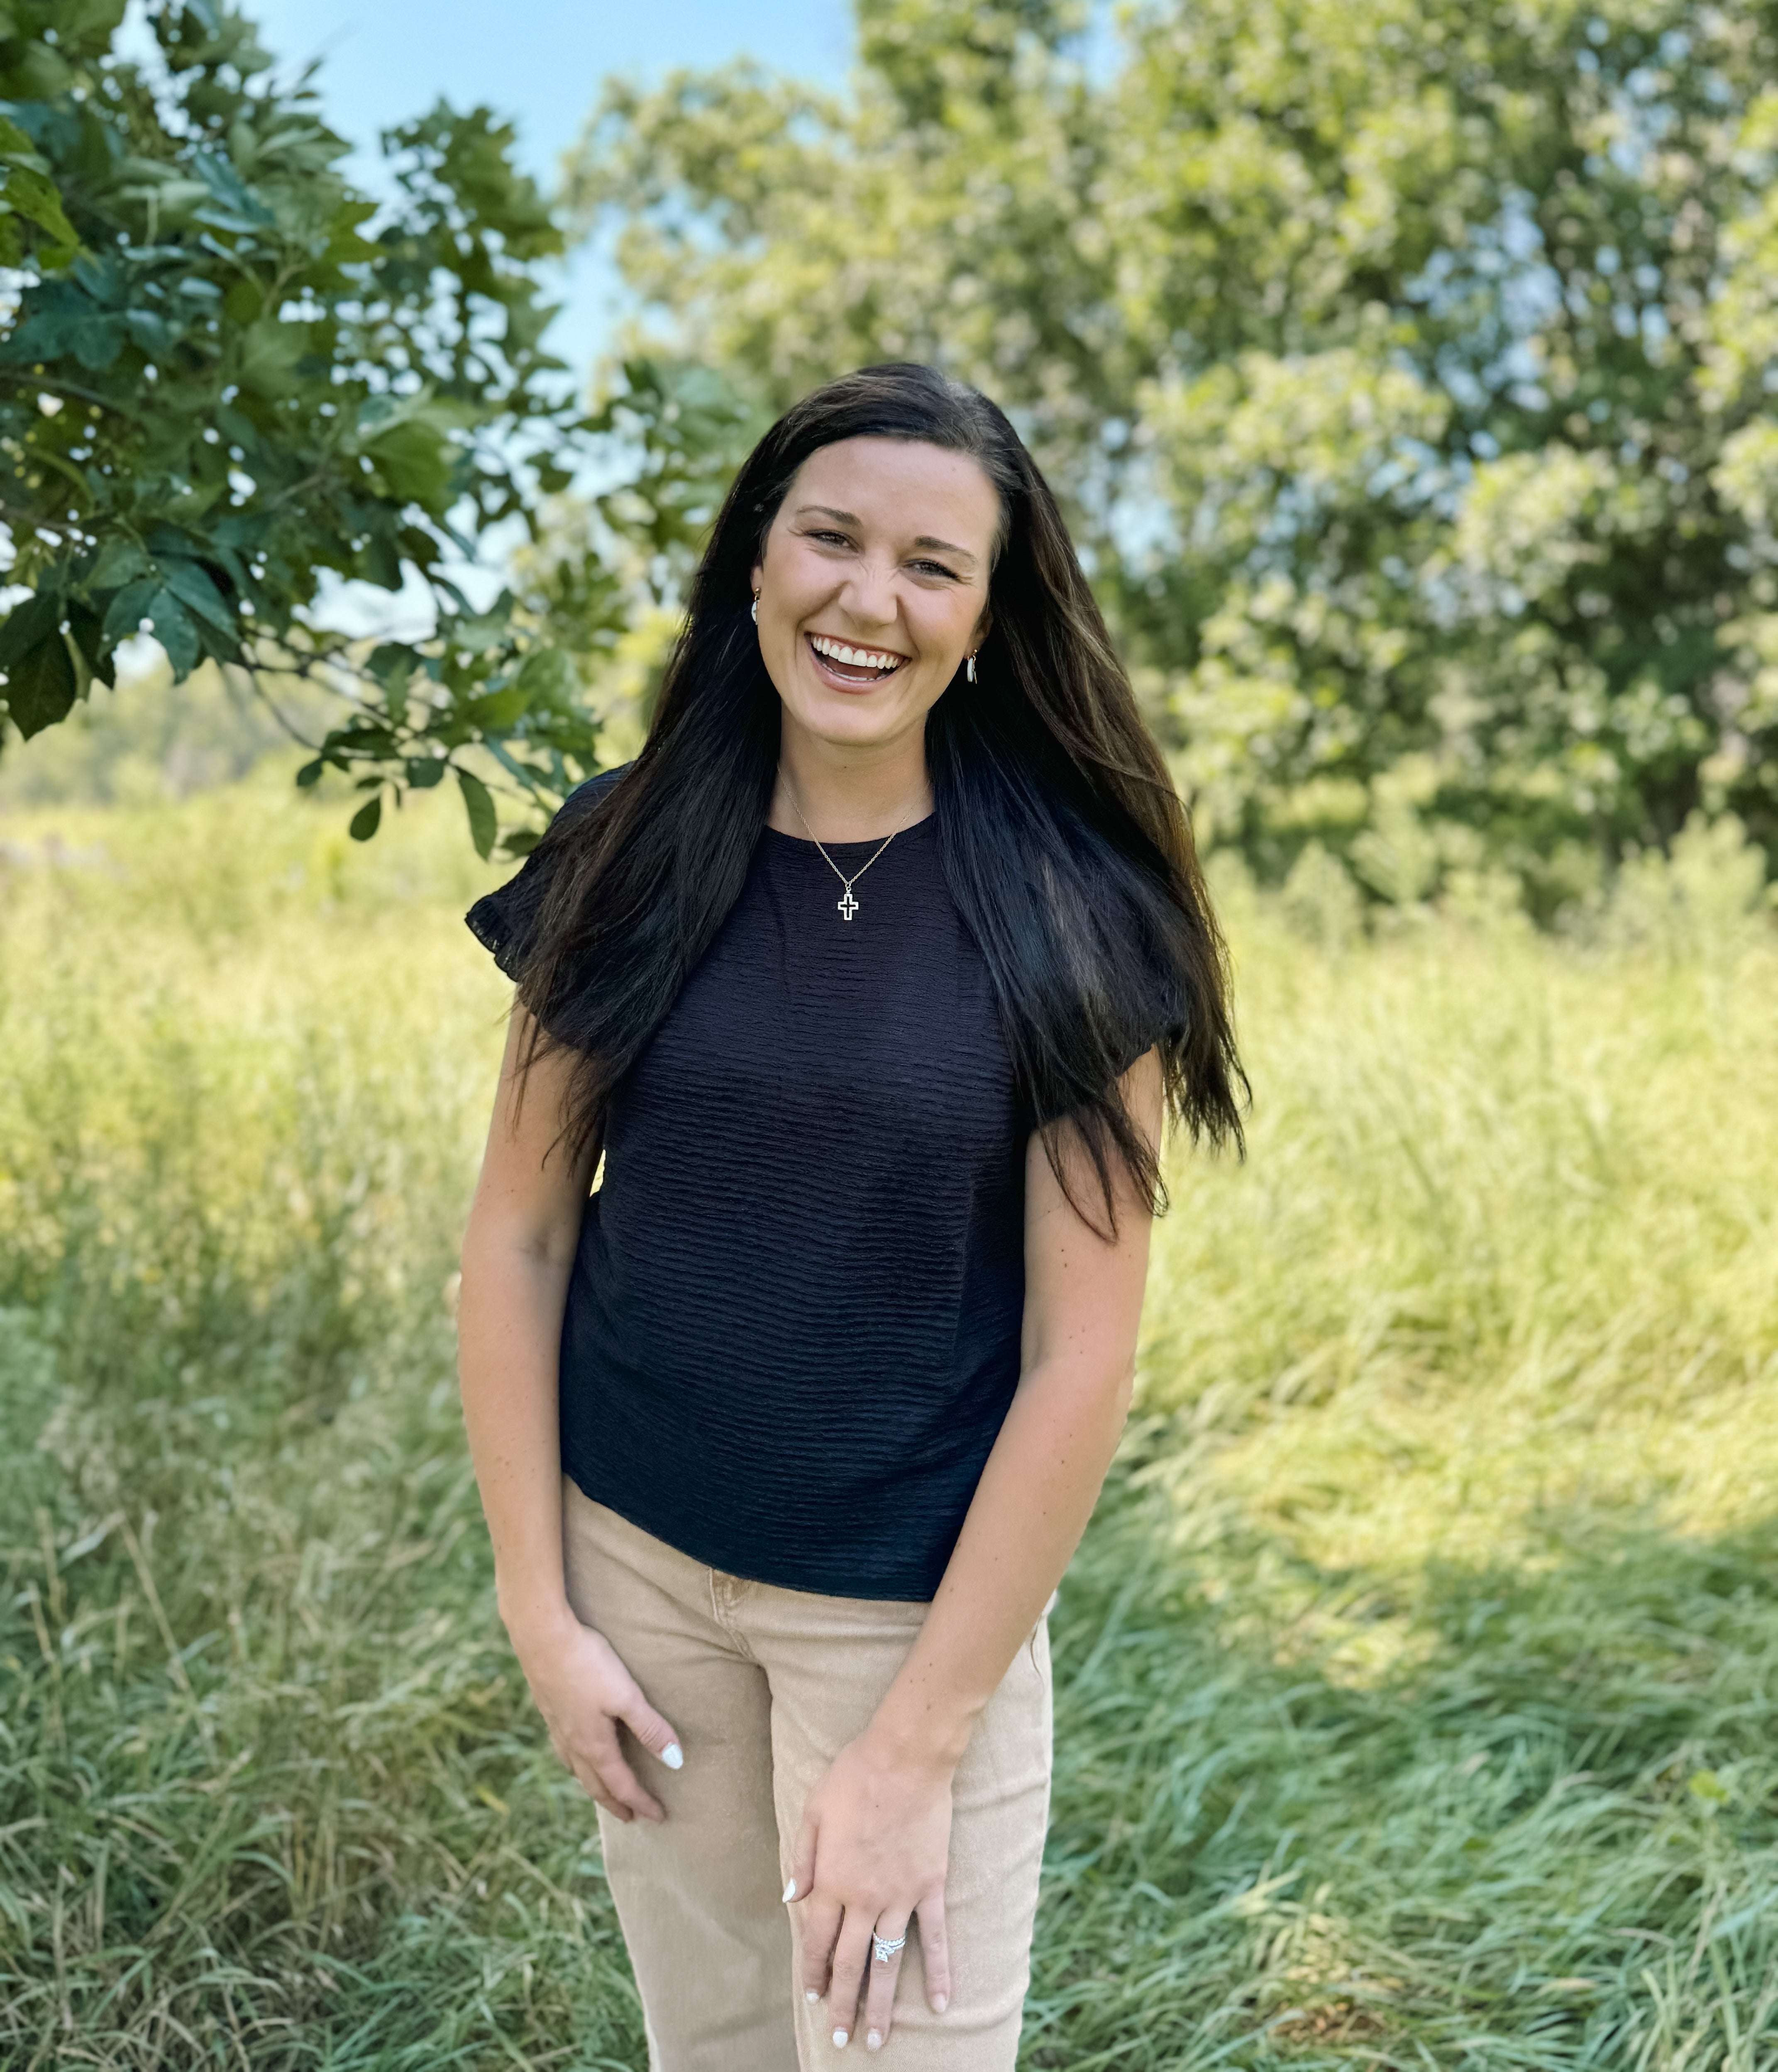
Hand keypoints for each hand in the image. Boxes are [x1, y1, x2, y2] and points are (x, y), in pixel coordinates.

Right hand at [509, 1607, 682, 1822]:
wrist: (542, 1637)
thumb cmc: (588, 1664)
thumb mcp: (626, 1696)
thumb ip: (650, 1728)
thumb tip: (675, 1762)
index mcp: (594, 1745)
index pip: (622, 1785)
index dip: (642, 1803)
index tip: (659, 1817)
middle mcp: (573, 1743)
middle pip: (596, 1785)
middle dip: (615, 1803)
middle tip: (631, 1818)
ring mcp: (557, 1728)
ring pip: (577, 1769)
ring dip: (594, 1785)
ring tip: (604, 1790)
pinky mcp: (549, 1709)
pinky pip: (565, 1750)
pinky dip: (577, 1763)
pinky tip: (577, 1750)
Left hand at [785, 1730, 953, 2050]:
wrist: (906, 1758)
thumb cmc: (855, 1777)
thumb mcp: (814, 1811)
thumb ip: (803, 1859)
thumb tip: (790, 1899)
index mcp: (833, 1881)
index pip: (819, 1940)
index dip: (814, 1971)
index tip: (813, 1997)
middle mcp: (865, 1898)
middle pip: (851, 1962)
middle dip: (843, 2004)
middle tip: (842, 2039)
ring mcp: (901, 1895)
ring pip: (888, 1960)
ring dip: (881, 2003)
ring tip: (877, 2040)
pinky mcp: (930, 1886)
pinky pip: (936, 1937)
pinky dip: (939, 1972)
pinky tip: (940, 2004)